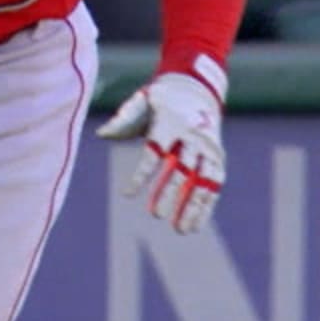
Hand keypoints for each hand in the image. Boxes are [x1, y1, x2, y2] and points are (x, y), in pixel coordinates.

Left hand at [97, 71, 225, 233]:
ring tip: (181, 230)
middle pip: (180, 169)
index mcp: (169, 123)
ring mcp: (208, 148)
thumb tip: (101, 135)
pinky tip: (195, 224)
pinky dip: (205, 206)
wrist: (195, 90)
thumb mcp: (140, 102)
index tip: (127, 195)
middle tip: (156, 215)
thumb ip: (123, 119)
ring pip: (202, 181)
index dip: (141, 175)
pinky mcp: (218, 158)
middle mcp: (192, 136)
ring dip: (192, 206)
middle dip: (169, 193)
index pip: (153, 152)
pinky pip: (214, 185)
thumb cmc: (159, 101)